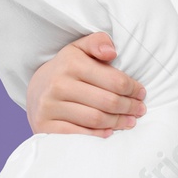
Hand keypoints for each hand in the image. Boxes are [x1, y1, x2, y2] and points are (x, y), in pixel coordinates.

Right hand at [25, 31, 146, 136]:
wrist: (36, 89)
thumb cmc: (66, 69)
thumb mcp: (80, 49)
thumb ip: (97, 42)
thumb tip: (111, 51)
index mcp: (71, 63)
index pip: (114, 80)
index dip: (133, 89)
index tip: (141, 94)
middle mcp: (58, 84)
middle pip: (107, 102)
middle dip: (129, 107)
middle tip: (139, 110)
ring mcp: (49, 106)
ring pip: (96, 119)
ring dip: (118, 122)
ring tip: (130, 122)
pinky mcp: (44, 125)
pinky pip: (78, 134)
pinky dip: (97, 135)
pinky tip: (109, 132)